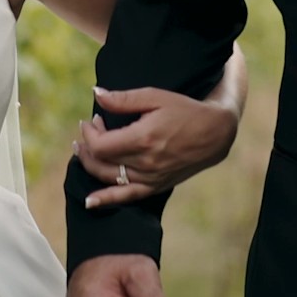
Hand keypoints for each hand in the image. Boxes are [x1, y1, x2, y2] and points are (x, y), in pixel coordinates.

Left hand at [73, 86, 239, 207]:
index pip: (101, 145)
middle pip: (102, 161)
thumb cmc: (185, 110)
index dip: (89, 132)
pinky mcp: (156, 186)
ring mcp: (151, 177)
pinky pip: (127, 196)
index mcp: (143, 138)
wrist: (215, 133)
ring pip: (109, 178)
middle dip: (88, 145)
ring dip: (90, 165)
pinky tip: (90, 202)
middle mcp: (145, 162)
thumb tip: (96, 94)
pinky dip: (106, 199)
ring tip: (82, 152)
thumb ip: (123, 99)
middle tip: (88, 130)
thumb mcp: (155, 97)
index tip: (92, 120)